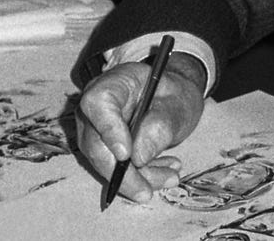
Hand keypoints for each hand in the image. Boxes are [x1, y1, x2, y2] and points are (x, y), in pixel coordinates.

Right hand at [75, 54, 205, 202]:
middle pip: (97, 142)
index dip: (109, 130)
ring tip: (170, 178)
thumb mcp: (179, 103)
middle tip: (147, 190)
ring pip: (105, 162)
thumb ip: (161, 125)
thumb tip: (138, 158)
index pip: (99, 102)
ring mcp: (94, 129)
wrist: (173, 97)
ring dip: (137, 178)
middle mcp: (96, 107)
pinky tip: (165, 175)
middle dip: (123, 172)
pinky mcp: (102, 148)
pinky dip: (140, 176)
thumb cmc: (175, 94)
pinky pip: (114, 168)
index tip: (126, 155)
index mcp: (115, 82)